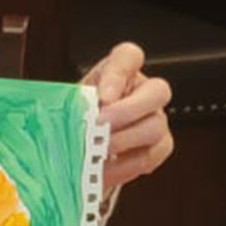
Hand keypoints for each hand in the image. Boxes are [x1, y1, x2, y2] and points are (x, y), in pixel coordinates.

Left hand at [81, 42, 174, 191]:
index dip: (119, 74)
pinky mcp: (159, 147)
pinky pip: (151, 155)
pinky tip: (104, 169)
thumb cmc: (76, 117)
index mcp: (121, 71)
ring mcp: (156, 118)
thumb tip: (67, 112)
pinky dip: (125, 165)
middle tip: (99, 127)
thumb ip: (73, 103)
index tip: (103, 96)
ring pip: (155, 126)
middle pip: (157, 91)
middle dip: (127, 111)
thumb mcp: (69, 103)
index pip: (129, 56)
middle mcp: (145, 91)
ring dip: (123, 141)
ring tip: (96, 152)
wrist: (81, 145)